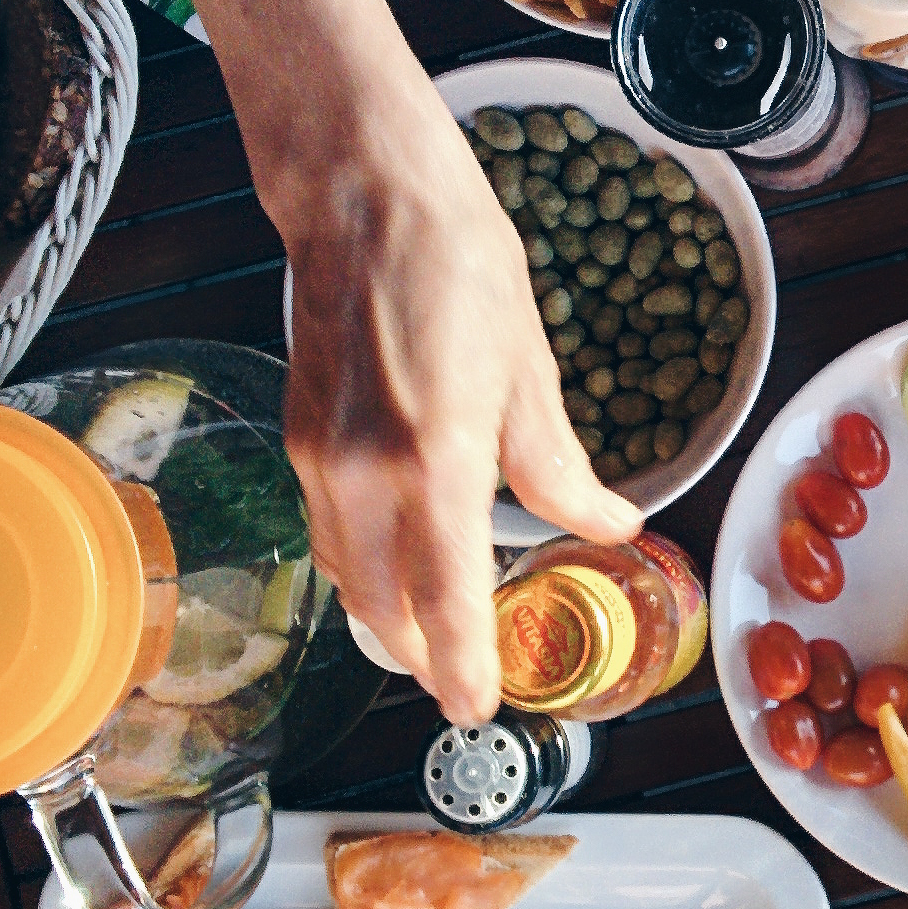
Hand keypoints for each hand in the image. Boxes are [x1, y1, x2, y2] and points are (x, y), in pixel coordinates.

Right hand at [275, 91, 638, 722]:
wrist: (364, 199)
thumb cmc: (456, 264)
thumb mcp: (531, 370)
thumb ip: (563, 467)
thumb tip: (609, 525)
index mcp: (436, 455)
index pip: (447, 595)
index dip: (463, 663)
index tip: (478, 709)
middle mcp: (364, 470)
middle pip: (385, 606)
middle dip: (423, 658)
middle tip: (464, 686)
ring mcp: (320, 457)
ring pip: (349, 575)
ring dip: (390, 617)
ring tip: (437, 638)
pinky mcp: (298, 437)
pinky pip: (331, 530)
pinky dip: (366, 563)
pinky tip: (400, 562)